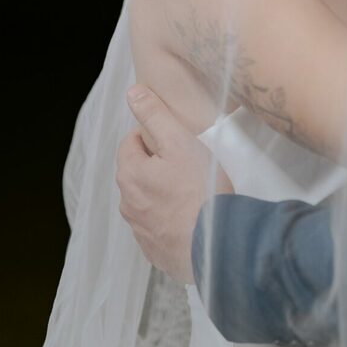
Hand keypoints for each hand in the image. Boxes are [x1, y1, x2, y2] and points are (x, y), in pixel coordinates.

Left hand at [116, 85, 233, 282]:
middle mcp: (128, 204)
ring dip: (162, 193)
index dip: (153, 136)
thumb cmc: (201, 190)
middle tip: (188, 164)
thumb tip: (132, 93)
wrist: (217, 247)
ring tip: (192, 191)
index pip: (131, 142)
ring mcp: (141, 231)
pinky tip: (192, 218)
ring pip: (146, 201)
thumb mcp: (180, 141)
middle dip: (156, 164)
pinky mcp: (157, 253)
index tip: (177, 140)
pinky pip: (159, 228)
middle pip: (137, 172)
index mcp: (130, 174)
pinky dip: (170, 220)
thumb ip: (155, 115)